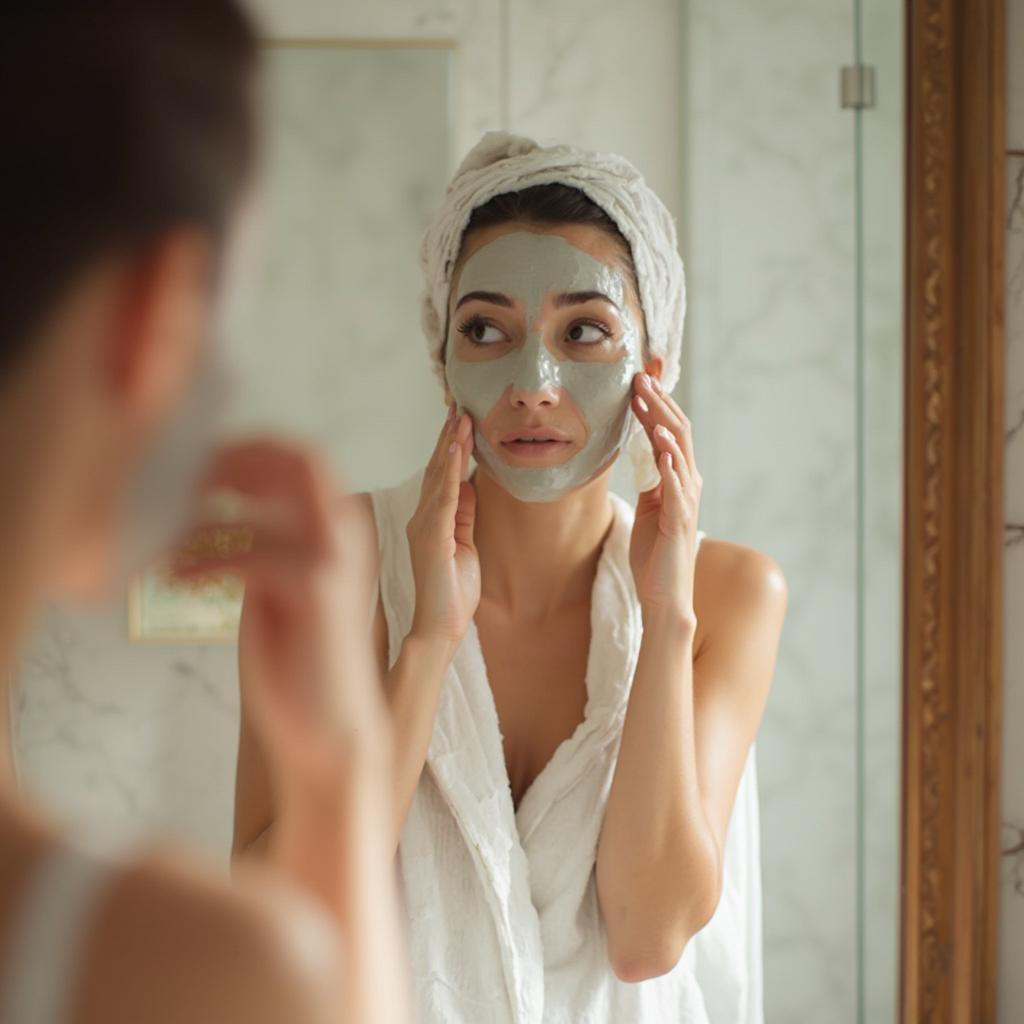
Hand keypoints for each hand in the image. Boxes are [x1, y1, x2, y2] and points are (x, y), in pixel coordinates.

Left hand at [167, 439, 386, 787]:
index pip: (297, 457)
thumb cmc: (297, 660)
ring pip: (262, 506)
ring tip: (164, 548)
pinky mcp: (317, 587)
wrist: (327, 728)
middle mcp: (347, 530)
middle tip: (175, 492)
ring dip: (201, 523)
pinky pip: (248, 553)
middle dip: (228, 466)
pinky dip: (203, 563)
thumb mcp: (272, 584)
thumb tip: (198, 504)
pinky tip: (177, 580)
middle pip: (293, 460)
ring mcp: (337, 555)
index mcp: (339, 526)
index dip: (242, 451)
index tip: (191, 468)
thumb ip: (254, 540)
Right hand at [406, 405, 478, 650]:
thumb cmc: (452, 592)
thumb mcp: (465, 544)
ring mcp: (425, 526)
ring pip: (439, 477)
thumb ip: (465, 514)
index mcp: (432, 520)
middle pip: (438, 469)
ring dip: (451, 445)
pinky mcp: (432, 538)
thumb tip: (470, 484)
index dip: (451, 445)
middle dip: (449, 435)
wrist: (440, 628)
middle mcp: (423, 518)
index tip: (461, 416)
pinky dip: (451, 472)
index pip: (442, 475)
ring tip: (461, 417)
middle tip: (459, 403)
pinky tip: (458, 451)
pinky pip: (444, 499)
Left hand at [628, 374, 702, 619]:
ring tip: (648, 401)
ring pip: (680, 453)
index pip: (669, 432)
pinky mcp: (679, 521)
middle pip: (678, 433)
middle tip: (640, 379)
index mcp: (678, 479)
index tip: (637, 382)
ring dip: (663, 424)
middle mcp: (688, 485)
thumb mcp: (651, 507)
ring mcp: (686, 502)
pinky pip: (677, 487)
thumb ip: (652, 480)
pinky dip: (670, 464)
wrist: (663, 594)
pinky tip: (661, 446)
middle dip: (659, 404)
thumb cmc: (655, 554)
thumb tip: (645, 453)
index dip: (655, 406)